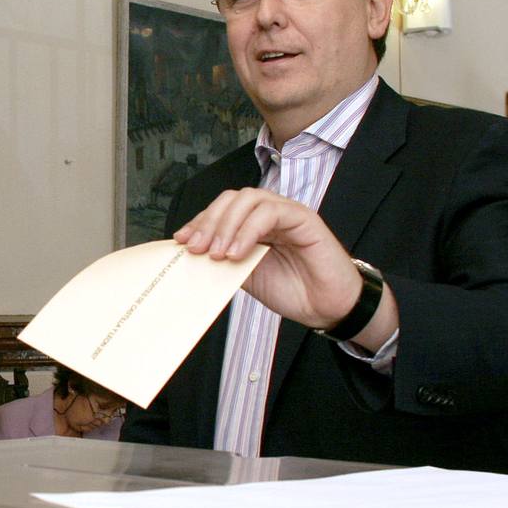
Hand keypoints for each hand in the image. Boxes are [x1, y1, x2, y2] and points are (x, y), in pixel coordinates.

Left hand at [173, 188, 397, 348]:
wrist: (327, 307)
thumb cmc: (294, 291)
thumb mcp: (247, 276)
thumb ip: (225, 261)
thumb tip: (193, 256)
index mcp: (254, 225)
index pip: (221, 210)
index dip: (199, 222)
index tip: (180, 241)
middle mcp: (269, 214)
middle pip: (231, 199)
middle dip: (208, 222)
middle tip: (195, 248)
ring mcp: (286, 213)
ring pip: (249, 199)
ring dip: (226, 225)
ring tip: (217, 253)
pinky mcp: (303, 218)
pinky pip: (270, 212)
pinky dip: (248, 230)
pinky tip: (237, 252)